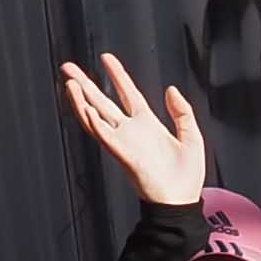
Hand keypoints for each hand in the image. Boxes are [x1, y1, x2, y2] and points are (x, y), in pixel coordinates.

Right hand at [58, 57, 206, 214]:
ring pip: (97, 118)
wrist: (182, 203)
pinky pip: (108, 138)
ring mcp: (125, 144)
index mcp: (147, 124)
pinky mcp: (126, 157)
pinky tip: (87, 110)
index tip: (106, 57)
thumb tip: (171, 89)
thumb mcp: (191, 137)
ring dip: (82, 102)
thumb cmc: (186, 177)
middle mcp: (131, 132)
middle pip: (103, 102)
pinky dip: (97, 125)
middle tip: (68, 68)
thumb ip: (182, 112)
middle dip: (85, 85)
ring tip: (70, 85)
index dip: (118, 74)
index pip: (127, 93)